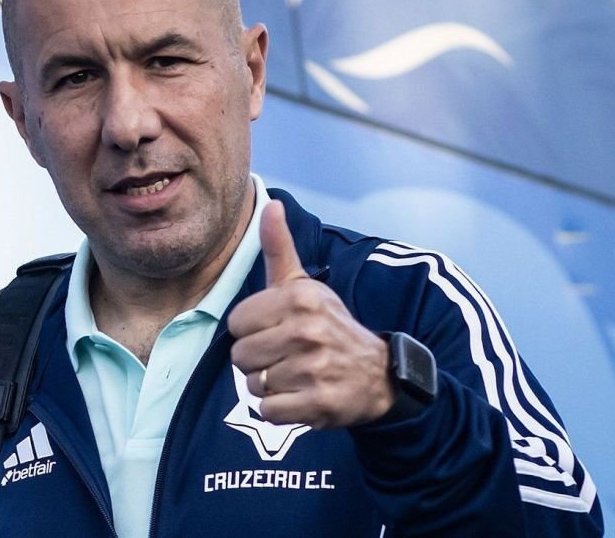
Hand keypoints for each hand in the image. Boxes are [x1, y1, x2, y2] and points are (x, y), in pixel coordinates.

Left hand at [228, 200, 393, 428]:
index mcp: (298, 297)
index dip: (250, 332)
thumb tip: (270, 204)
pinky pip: (269, 411)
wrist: (379, 373)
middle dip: (257, 362)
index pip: (235, 323)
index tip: (275, 331)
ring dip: (269, 386)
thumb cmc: (327, 325)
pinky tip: (301, 396)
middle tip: (286, 357)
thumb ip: (279, 247)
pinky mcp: (320, 402)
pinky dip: (280, 409)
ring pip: (253, 385)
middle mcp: (306, 330)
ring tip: (295, 375)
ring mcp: (315, 367)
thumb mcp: (304, 285)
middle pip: (240, 357)